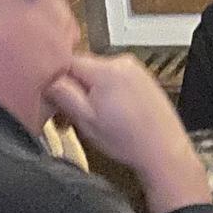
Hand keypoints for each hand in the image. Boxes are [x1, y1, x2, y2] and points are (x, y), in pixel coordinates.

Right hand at [44, 53, 206, 212]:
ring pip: (98, 74)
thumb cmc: (130, 141)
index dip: (57, 83)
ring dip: (91, 92)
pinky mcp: (143, 79)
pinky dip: (108, 93)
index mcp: (105, 70)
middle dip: (74, 89)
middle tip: (71, 116)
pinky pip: (115, 79)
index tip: (55, 102)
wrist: (164, 151)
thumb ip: (63, 94)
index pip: (67, 62)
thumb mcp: (86, 120)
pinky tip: (112, 114)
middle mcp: (122, 62)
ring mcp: (135, 69)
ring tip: (96, 118)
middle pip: (83, 68)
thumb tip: (48, 79)